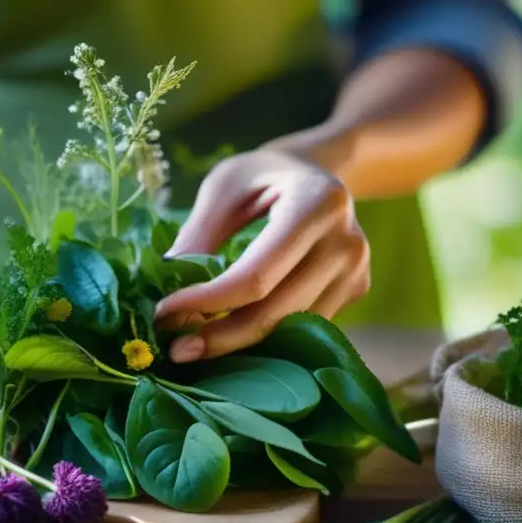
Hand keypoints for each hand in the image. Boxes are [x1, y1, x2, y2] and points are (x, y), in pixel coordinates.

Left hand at [155, 149, 369, 361]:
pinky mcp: (356, 290)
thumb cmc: (262, 175)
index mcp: (316, 205)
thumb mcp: (224, 186)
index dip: (208, 302)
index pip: (257, 276)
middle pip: (276, 312)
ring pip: (292, 329)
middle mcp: (346, 243)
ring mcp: (356, 271)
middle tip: (176, 350)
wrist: (318, 172)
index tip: (165, 314)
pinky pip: (305, 327)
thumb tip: (168, 280)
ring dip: (239, 344)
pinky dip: (265, 336)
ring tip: (193, 345)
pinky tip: (229, 335)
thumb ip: (198, 232)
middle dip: (221, 337)